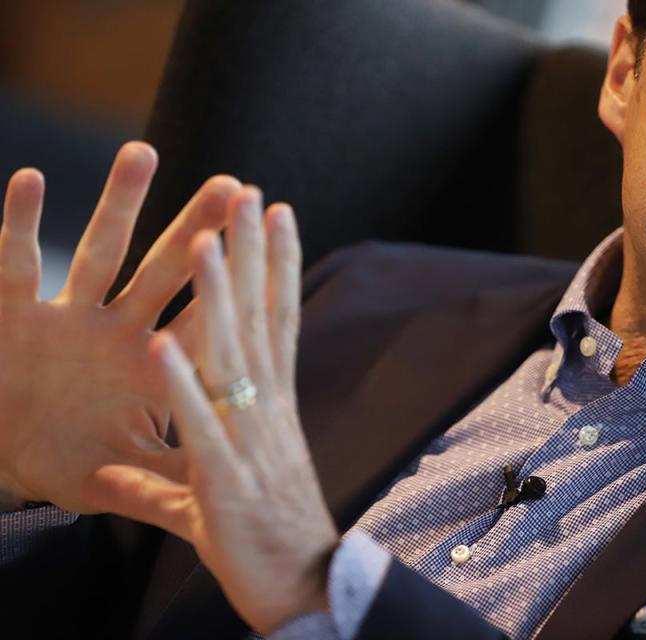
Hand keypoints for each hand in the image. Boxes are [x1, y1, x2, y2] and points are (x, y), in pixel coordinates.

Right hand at [0, 142, 240, 511]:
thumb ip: (161, 484)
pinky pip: (13, 261)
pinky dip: (17, 223)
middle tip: (234, 184)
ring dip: (118, 205)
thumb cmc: (61, 457)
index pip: (200, 323)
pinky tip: (30, 180)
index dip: (233, 292)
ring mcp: (63, 316)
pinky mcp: (9, 311)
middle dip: (195, 229)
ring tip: (145, 152)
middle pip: (164, 271)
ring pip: (97, 252)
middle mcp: (113, 330)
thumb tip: (218, 505)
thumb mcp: (113, 476)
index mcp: (145, 367)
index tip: (268, 254)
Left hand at [86, 188, 338, 633]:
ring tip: (206, 241)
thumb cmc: (267, 542)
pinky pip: (198, 425)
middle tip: (249, 194)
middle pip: (260, 321)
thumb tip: (116, 474)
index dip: (278, 266)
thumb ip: (164, 477)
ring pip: (232, 358)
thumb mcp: (214, 498)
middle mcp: (268, 412)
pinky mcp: (223, 480)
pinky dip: (180, 384)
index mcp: (273, 407)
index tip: (278, 214)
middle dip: (253, 256)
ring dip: (219, 299)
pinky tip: (161, 341)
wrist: (305, 590)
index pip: (278, 321)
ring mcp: (249, 442)